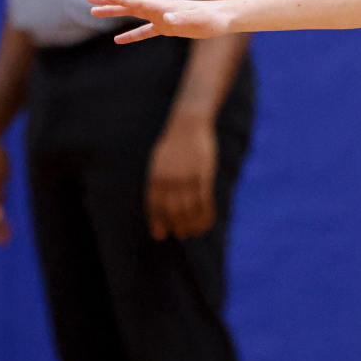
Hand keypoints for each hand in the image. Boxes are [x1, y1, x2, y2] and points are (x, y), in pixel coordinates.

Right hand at [88, 0, 236, 42]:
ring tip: (94, 13)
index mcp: (162, 6)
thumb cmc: (212, 18)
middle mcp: (159, 9)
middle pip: (128, 3)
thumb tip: (166, 19)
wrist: (224, 18)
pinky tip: (118, 40)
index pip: (136, 1)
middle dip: (108, 1)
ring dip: (114, 13)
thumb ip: (181, 18)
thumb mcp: (197, 19)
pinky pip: (145, 31)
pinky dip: (131, 35)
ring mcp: (162, 17)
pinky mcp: (168, 28)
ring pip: (132, 15)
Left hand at [146, 114, 217, 239]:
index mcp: (155, 176)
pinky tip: (206, 223)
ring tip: (193, 232)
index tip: (160, 235)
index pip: (154, 206)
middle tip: (180, 235)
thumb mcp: (159, 161)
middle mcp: (169, 180)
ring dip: (191, 224)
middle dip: (175, 226)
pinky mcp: (203, 176)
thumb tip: (159, 200)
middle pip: (171, 211)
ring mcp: (186, 179)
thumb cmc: (173, 143)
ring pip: (189, 209)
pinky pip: (204, 202)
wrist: (188, 124)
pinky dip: (206, 215)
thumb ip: (158, 180)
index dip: (157, 222)